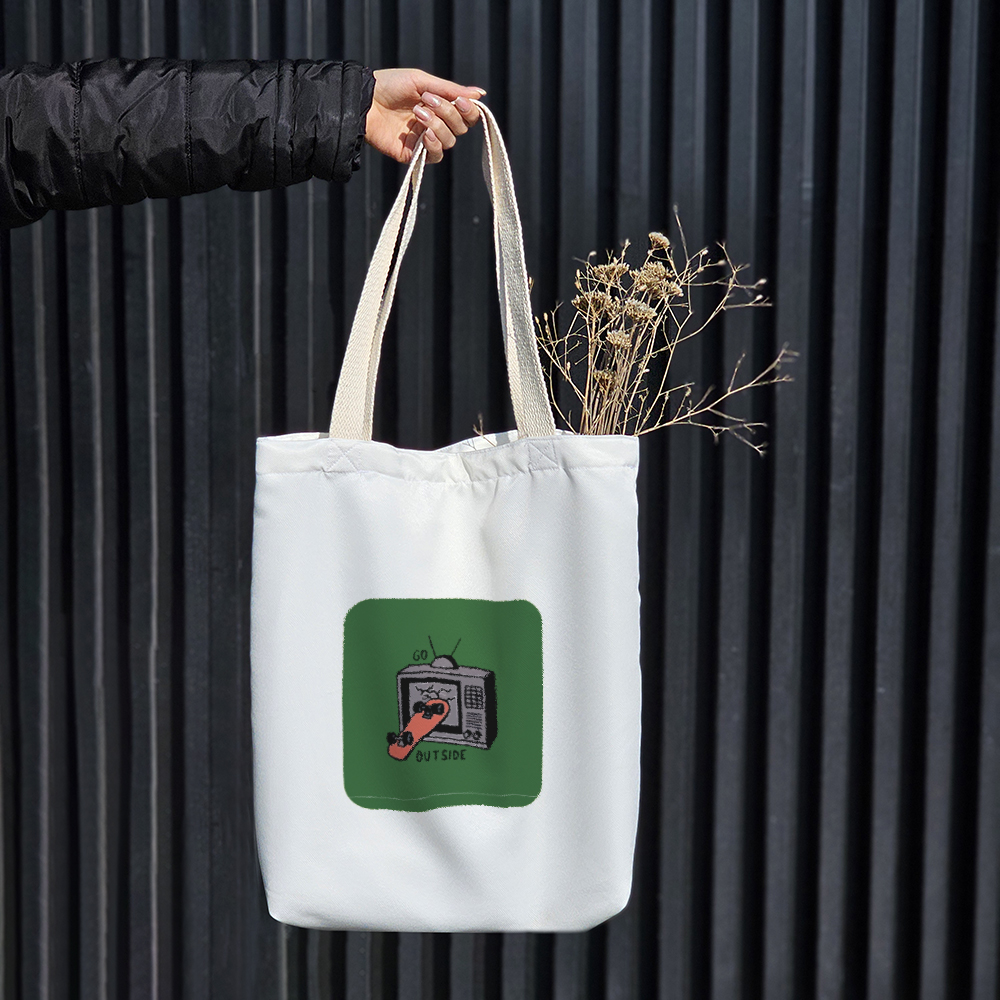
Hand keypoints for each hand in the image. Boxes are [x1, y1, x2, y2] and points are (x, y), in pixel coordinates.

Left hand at [365, 68, 483, 164]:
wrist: (364, 100)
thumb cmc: (390, 85)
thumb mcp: (422, 81)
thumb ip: (451, 90)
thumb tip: (481, 94)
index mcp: (440, 106)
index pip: (466, 115)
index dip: (469, 110)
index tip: (460, 101)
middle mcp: (435, 124)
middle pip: (460, 128)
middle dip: (448, 113)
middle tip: (428, 101)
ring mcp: (424, 140)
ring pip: (449, 141)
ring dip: (437, 125)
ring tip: (417, 112)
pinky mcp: (413, 154)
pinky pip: (435, 156)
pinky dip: (434, 145)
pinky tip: (424, 134)